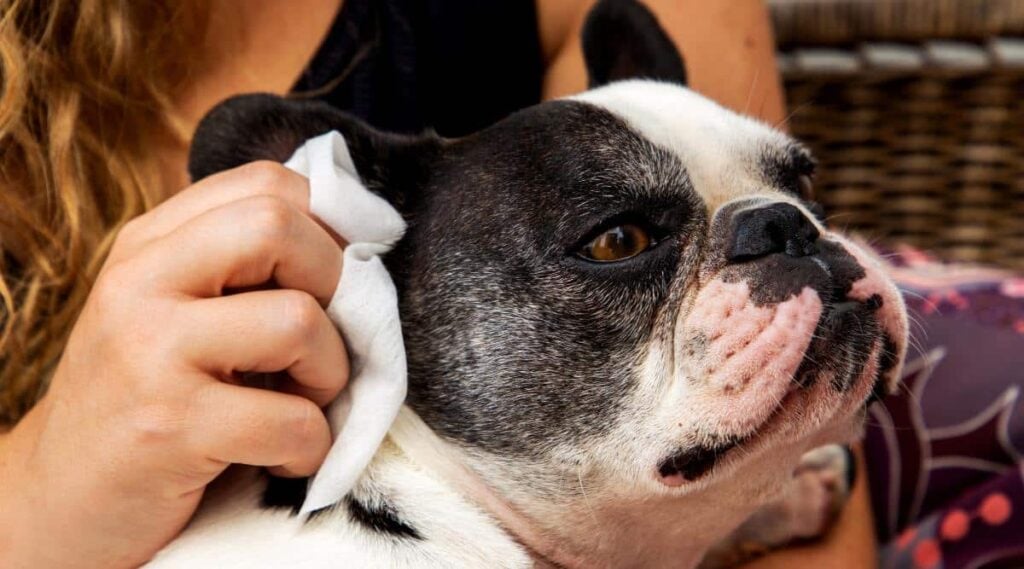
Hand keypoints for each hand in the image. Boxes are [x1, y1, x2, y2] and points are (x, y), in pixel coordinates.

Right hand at [0, 162, 348, 567]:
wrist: (63, 495)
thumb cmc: (147, 395)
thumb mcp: (174, 308)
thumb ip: (241, 264)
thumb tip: (359, 234)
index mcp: (149, 245)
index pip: (264, 183)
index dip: (330, 223)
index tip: (344, 273)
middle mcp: (140, 284)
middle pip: (277, 226)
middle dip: (337, 284)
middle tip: (322, 340)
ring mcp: (150, 353)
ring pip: (298, 320)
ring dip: (330, 373)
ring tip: (302, 401)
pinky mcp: (170, 428)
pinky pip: (293, 420)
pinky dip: (312, 447)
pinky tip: (286, 457)